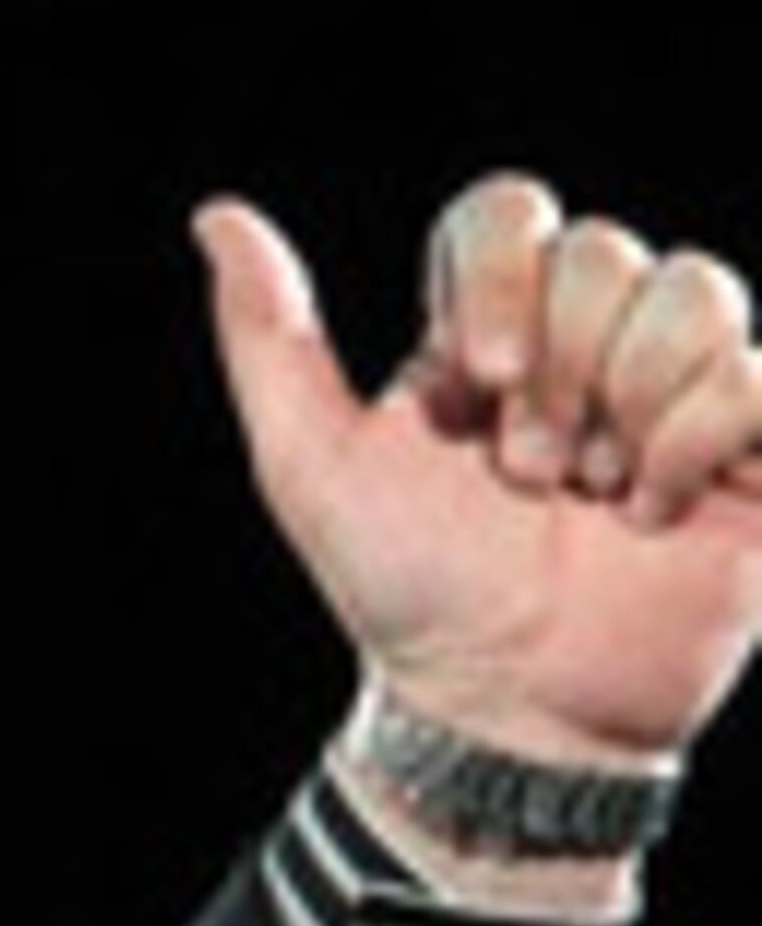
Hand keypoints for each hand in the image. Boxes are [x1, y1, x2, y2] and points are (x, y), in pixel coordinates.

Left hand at [197, 173, 761, 769]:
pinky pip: (757, 374)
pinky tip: (657, 511)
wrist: (508, 713)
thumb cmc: (411, 598)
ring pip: (696, 289)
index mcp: (484, 332)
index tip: (483, 379)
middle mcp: (584, 343)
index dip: (502, 277)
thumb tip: (218, 217)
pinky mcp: (748, 446)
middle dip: (562, 370)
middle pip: (603, 251)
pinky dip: (701, 438)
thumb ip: (270, 343)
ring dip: (635, 396)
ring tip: (599, 493)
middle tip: (533, 475)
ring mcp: (672, 388)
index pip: (505, 212)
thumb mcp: (314, 470)